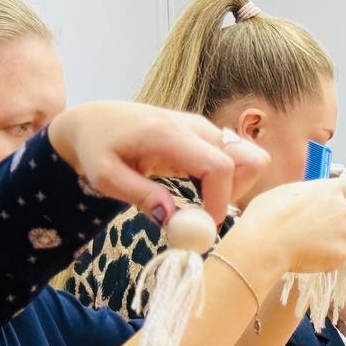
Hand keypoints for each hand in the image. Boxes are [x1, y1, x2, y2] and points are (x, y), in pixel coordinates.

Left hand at [48, 101, 268, 225]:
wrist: (96, 120)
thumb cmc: (96, 149)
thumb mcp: (105, 177)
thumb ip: (140, 195)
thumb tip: (172, 218)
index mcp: (168, 134)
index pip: (219, 165)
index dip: (221, 199)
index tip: (206, 224)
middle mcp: (194, 126)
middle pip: (248, 159)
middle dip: (237, 192)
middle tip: (208, 210)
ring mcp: (204, 128)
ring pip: (248, 158)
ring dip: (233, 185)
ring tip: (200, 199)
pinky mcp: (207, 134)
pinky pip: (236, 157)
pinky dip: (227, 178)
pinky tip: (197, 187)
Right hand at [236, 178, 345, 272]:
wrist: (265, 244)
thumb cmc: (267, 215)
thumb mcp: (285, 191)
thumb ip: (307, 192)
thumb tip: (309, 197)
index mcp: (331, 189)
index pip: (341, 193)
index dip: (327, 204)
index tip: (316, 211)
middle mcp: (344, 207)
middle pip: (343, 216)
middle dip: (329, 223)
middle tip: (306, 231)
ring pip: (341, 237)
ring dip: (328, 242)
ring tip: (304, 244)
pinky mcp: (343, 252)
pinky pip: (336, 256)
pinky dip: (325, 258)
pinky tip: (306, 256)